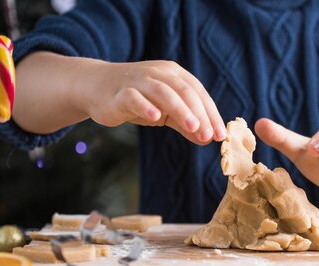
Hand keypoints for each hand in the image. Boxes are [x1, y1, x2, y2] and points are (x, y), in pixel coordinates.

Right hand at [84, 60, 225, 144]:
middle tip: (210, 135)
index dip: (211, 114)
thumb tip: (208, 139)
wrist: (98, 88)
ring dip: (180, 110)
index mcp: (174, 75)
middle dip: (200, 114)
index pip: (198, 93)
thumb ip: (186, 124)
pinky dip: (145, 106)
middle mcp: (159, 73)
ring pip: (163, 92)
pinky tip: (155, 118)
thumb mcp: (166, 112)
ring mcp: (139, 81)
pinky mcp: (120, 92)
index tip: (221, 135)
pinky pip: (134, 97)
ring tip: (193, 127)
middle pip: (184, 92)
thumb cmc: (139, 99)